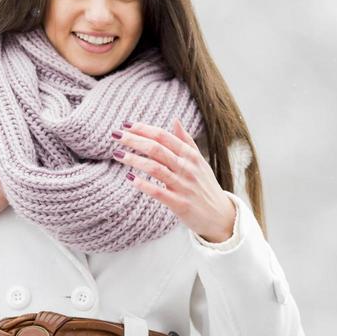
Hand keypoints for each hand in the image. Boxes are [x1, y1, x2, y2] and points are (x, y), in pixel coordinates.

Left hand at [113, 117, 235, 242]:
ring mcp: (183, 186)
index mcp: (190, 155)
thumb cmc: (206, 186)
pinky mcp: (179, 204)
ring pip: (155, 168)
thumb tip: (174, 119)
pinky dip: (143, 184)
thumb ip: (186, 141)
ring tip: (118, 154)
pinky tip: (130, 178)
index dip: (144, 129)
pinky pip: (158, 192)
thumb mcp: (199, 161)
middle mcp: (187, 168)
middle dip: (134, 140)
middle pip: (156, 148)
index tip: (127, 125)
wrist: (220, 216)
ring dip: (134, 159)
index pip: (164, 136)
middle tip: (116, 136)